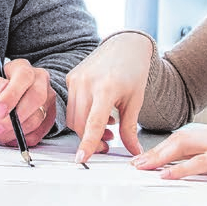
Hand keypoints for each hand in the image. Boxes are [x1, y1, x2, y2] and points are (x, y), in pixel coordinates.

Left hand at [0, 58, 54, 147]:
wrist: (5, 103)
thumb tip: (0, 90)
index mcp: (23, 68)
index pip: (23, 77)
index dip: (11, 96)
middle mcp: (40, 80)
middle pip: (37, 97)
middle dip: (15, 118)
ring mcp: (48, 98)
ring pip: (39, 117)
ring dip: (17, 130)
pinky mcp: (50, 116)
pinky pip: (41, 131)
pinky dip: (24, 138)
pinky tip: (10, 137)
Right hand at [64, 32, 152, 163]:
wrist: (125, 45)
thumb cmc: (133, 70)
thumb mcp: (135, 101)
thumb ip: (130, 129)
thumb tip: (134, 152)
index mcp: (106, 88)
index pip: (94, 123)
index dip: (88, 143)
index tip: (82, 159)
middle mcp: (87, 83)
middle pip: (80, 124)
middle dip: (92, 140)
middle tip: (108, 143)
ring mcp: (76, 79)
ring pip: (73, 117)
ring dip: (86, 128)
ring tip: (107, 127)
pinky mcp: (71, 77)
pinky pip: (71, 105)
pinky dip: (83, 115)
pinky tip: (99, 112)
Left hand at [131, 121, 206, 182]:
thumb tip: (203, 167)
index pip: (185, 137)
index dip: (164, 147)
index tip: (147, 157)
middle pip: (178, 138)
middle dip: (155, 151)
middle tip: (136, 163)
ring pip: (183, 145)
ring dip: (160, 157)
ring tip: (143, 168)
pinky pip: (200, 162)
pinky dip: (181, 168)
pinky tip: (168, 175)